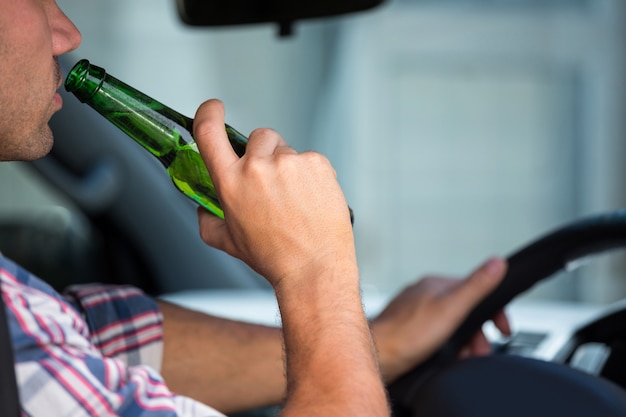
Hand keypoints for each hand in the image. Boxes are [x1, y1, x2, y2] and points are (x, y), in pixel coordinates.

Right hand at [193, 99, 355, 288]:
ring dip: (288, 166)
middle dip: (263, 153)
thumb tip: (203, 209)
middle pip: (258, 137)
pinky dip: (311, 175)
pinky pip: (309, 159)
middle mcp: (258, 168)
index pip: (209, 131)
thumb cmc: (273, 257)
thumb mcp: (229, 242)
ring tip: (296, 199)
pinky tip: (311, 199)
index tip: (213, 108)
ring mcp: (290, 163)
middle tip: (273, 184)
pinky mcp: (317, 163)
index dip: (209, 113)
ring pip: (286, 149)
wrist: (314, 268)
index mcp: (231, 183)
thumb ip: (209, 221)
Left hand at [371, 258, 510, 381]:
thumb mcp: (451, 309)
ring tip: (464, 358)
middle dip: (477, 334)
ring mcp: (414, 311)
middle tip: (480, 352)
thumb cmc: (408, 334)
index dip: (493, 311)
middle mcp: (423, 294)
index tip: (503, 330)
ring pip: (450, 324)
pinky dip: (446, 347)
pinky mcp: (407, 329)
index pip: (475, 291)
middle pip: (463, 311)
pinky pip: (435, 335)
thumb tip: (497, 262)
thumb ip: (476, 287)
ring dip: (463, 343)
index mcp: (436, 285)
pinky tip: (445, 358)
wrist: (377, 356)